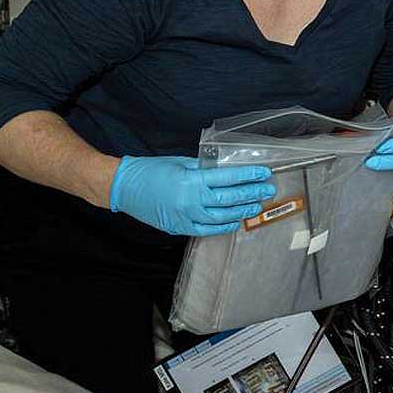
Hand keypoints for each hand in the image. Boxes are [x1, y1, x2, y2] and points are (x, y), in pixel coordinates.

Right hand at [109, 156, 274, 235]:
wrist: (124, 188)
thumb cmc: (151, 170)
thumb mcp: (181, 162)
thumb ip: (204, 169)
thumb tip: (226, 172)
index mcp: (192, 180)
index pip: (228, 178)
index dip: (248, 176)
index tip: (264, 174)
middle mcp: (191, 200)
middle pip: (229, 199)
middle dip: (251, 194)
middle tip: (267, 190)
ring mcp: (185, 216)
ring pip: (221, 218)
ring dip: (241, 212)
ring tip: (255, 207)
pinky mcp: (179, 227)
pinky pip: (206, 230)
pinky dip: (223, 227)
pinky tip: (235, 222)